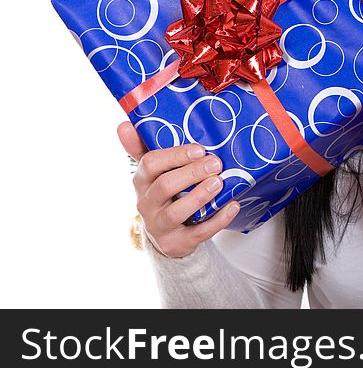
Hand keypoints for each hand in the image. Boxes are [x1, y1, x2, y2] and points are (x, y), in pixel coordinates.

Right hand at [117, 121, 239, 257]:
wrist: (168, 235)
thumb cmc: (166, 193)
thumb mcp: (155, 172)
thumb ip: (143, 147)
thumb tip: (124, 124)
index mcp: (142, 181)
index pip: (150, 164)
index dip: (174, 155)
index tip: (199, 148)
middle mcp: (147, 203)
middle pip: (165, 186)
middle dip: (192, 173)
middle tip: (216, 162)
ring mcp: (160, 225)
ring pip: (176, 212)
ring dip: (200, 196)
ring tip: (219, 182)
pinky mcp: (176, 243)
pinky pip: (197, 233)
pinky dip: (217, 220)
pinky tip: (233, 205)